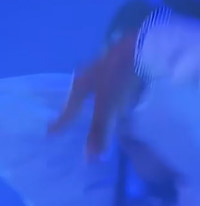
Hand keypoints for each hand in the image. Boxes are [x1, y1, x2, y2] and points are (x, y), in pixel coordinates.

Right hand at [48, 29, 139, 157]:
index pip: (69, 108)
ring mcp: (110, 65)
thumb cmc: (119, 78)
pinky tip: (124, 95)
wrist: (143, 46)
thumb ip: (100, 131)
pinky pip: (118, 81)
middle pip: (82, 93)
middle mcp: (92, 72)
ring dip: (99, 97)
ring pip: (100, 85)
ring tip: (100, 109)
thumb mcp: (108, 107)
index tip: (50, 132)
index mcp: (83, 82)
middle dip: (80, 106)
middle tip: (75, 117)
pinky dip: (117, 91)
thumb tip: (91, 158)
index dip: (62, 122)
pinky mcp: (127, 62)